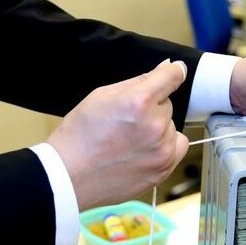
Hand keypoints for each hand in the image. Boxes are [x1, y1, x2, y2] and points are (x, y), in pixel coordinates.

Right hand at [47, 60, 189, 210]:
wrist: (69, 176)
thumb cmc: (79, 136)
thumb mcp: (101, 96)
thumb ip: (137, 82)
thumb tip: (165, 69)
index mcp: (139, 102)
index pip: (172, 76)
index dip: (173, 71)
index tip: (174, 72)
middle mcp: (155, 126)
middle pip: (167, 105)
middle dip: (151, 108)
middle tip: (126, 121)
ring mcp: (161, 152)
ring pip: (171, 127)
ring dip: (157, 129)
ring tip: (130, 140)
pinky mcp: (163, 170)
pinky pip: (176, 148)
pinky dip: (164, 147)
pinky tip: (141, 151)